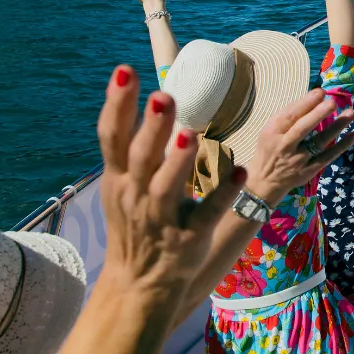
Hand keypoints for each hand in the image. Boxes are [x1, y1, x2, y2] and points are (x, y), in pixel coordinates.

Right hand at [97, 66, 245, 297]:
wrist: (138, 284)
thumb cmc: (133, 224)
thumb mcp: (119, 184)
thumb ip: (126, 142)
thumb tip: (127, 88)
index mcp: (120, 178)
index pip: (112, 135)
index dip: (117, 103)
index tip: (125, 70)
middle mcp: (137, 195)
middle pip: (142, 156)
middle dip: (151, 126)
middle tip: (163, 95)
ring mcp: (162, 219)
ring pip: (168, 186)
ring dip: (179, 161)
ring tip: (192, 133)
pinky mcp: (189, 238)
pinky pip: (208, 214)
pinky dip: (224, 194)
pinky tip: (241, 172)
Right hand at [243, 89, 353, 205]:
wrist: (265, 181)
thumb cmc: (270, 148)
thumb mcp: (270, 130)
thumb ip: (288, 117)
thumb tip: (313, 99)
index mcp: (273, 132)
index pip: (290, 115)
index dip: (305, 103)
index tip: (320, 92)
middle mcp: (285, 145)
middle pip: (302, 128)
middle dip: (318, 114)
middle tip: (333, 102)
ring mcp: (299, 159)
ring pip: (319, 142)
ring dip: (336, 127)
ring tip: (350, 114)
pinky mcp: (310, 170)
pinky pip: (328, 157)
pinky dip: (341, 146)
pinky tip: (353, 135)